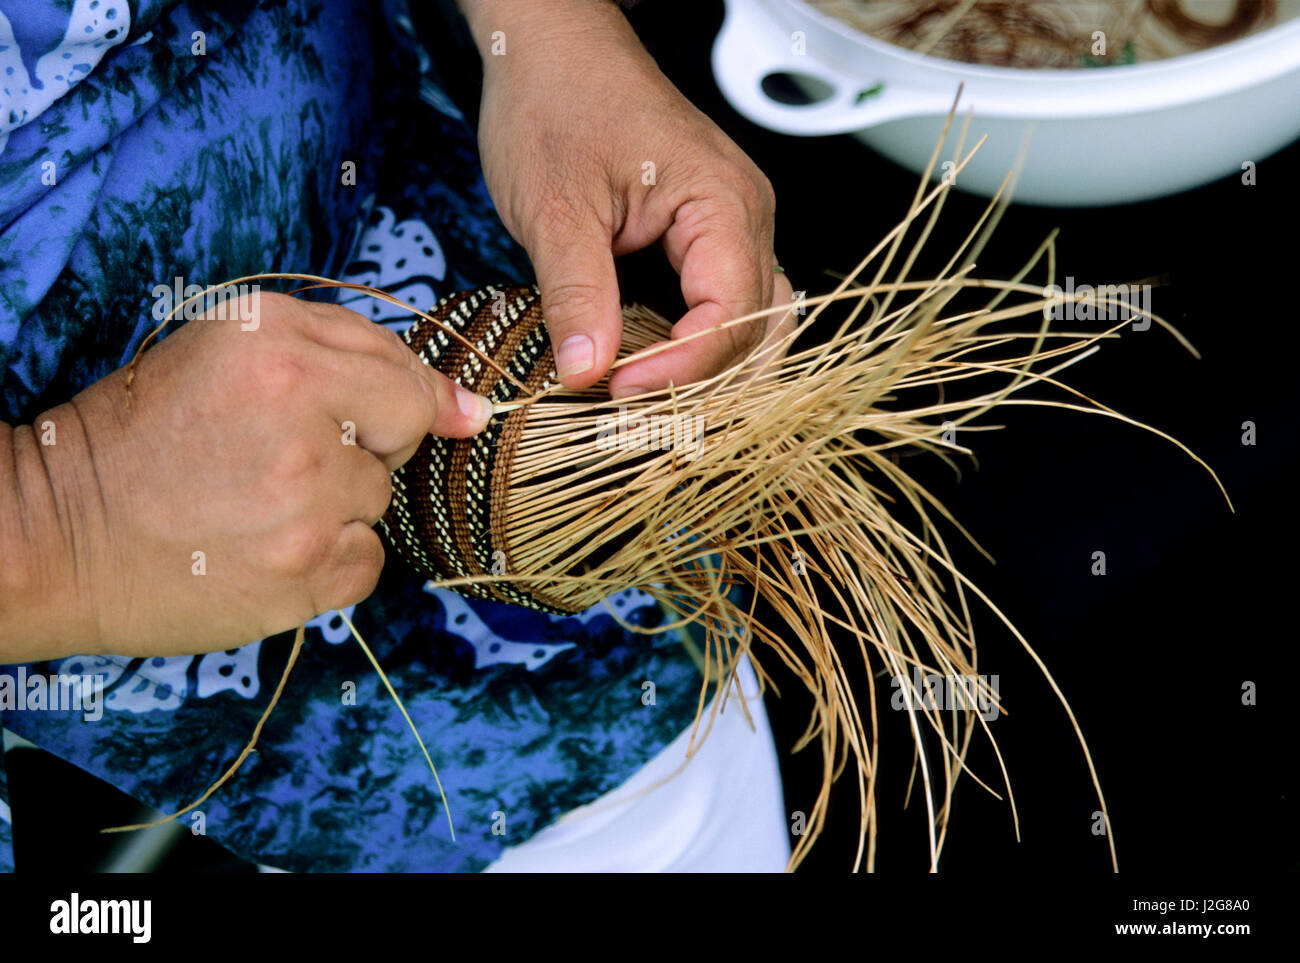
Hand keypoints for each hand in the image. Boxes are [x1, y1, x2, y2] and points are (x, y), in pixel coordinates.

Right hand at [3, 292, 491, 660]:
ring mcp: (304, 505)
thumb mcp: (228, 349)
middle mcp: (299, 419)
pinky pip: (367, 563)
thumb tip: (469, 410)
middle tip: (278, 457)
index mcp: (277, 347)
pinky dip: (330, 562)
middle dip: (359, 447)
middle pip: (400, 440)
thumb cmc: (146, 434)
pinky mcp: (303, 576)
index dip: (399, 402)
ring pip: (378, 503)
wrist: (59, 533)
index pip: (405, 377)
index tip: (396, 421)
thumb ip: (352, 354)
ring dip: (335, 506)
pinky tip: (267, 550)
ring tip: (256, 505)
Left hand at [465, 0, 795, 396]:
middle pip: (754, 329)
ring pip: (749, 323)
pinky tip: (651, 365)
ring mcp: (733, 225)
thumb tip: (587, 373)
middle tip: (630, 410)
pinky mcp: (707, 235)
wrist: (550, 46)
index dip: (680, 366)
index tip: (617, 392)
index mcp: (722, 201)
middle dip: (698, 380)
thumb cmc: (555, 102)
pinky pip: (723, 303)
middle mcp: (745, 216)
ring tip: (645, 398)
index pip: (730, 313)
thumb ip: (577, 294)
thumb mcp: (554, 207)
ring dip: (704, 369)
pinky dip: (694, 343)